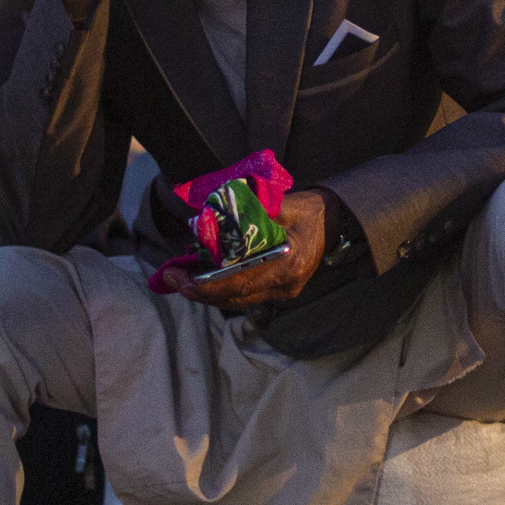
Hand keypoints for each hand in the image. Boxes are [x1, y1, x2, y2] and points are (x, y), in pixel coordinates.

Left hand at [180, 190, 327, 308]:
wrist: (334, 221)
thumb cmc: (307, 210)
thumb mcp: (282, 204)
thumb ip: (251, 213)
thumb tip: (212, 216)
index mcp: (287, 263)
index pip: (238, 284)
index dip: (204, 286)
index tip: (177, 276)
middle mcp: (285, 285)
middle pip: (232, 298)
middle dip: (197, 290)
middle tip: (170, 274)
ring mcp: (283, 292)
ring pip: (235, 299)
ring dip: (206, 290)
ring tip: (181, 273)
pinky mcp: (279, 291)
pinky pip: (243, 294)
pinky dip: (221, 286)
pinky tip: (203, 272)